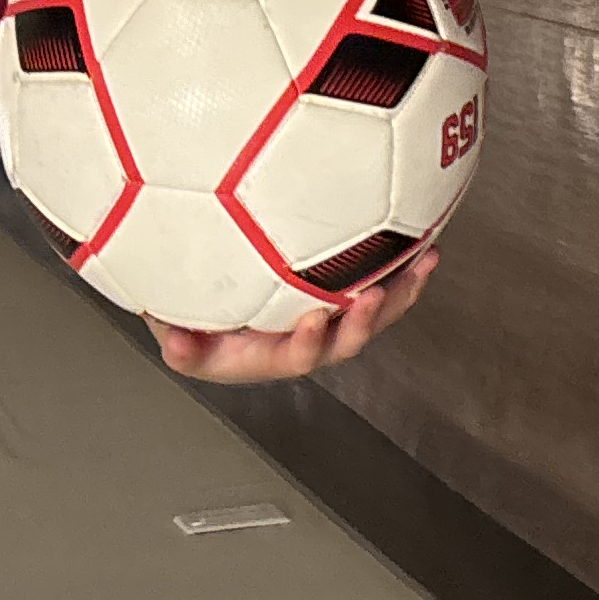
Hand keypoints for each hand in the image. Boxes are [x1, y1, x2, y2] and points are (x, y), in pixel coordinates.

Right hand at [148, 245, 442, 381]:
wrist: (209, 307)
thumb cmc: (192, 317)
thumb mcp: (177, 328)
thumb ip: (178, 341)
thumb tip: (172, 341)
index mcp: (267, 355)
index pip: (292, 357)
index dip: (306, 343)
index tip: (313, 321)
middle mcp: (303, 342)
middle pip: (343, 343)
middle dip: (364, 322)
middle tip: (376, 295)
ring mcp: (327, 321)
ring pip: (371, 315)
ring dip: (401, 292)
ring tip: (425, 262)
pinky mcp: (343, 297)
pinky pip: (380, 287)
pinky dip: (404, 269)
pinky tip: (426, 242)